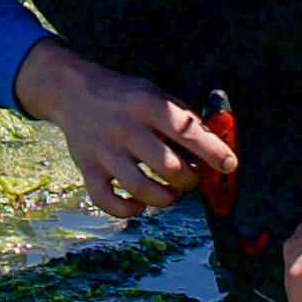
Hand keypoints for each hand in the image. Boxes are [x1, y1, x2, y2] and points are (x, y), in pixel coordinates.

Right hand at [20, 46, 241, 224]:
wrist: (73, 91)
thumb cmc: (126, 96)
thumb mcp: (155, 93)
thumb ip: (183, 118)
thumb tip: (215, 145)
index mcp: (147, 105)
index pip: (185, 131)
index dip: (211, 151)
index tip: (229, 165)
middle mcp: (125, 128)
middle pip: (167, 167)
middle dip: (190, 180)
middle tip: (193, 178)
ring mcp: (104, 150)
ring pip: (140, 189)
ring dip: (165, 198)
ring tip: (172, 193)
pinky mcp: (87, 168)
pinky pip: (107, 201)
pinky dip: (127, 210)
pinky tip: (139, 204)